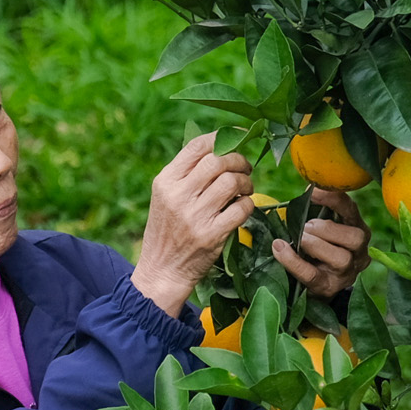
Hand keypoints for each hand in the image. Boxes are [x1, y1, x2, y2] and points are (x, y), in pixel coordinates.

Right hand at [132, 132, 253, 314]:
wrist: (162, 271)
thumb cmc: (167, 231)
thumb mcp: (165, 198)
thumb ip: (186, 175)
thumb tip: (220, 149)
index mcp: (165, 181)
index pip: (196, 147)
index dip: (222, 138)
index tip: (237, 138)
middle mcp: (178, 195)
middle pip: (218, 161)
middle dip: (238, 161)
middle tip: (245, 169)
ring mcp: (195, 216)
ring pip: (232, 182)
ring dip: (246, 182)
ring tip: (245, 189)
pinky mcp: (211, 235)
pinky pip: (241, 209)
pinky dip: (248, 205)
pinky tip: (243, 208)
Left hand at [273, 188, 371, 298]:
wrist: (316, 284)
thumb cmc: (318, 247)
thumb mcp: (322, 227)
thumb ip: (318, 210)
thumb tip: (309, 188)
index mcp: (357, 229)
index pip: (352, 210)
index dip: (334, 198)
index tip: (313, 191)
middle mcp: (359, 252)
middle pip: (356, 237)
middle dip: (329, 229)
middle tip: (307, 226)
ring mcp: (347, 273)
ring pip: (341, 258)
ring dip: (316, 245)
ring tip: (299, 239)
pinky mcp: (329, 288)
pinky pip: (312, 276)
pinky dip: (294, 261)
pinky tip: (280, 249)